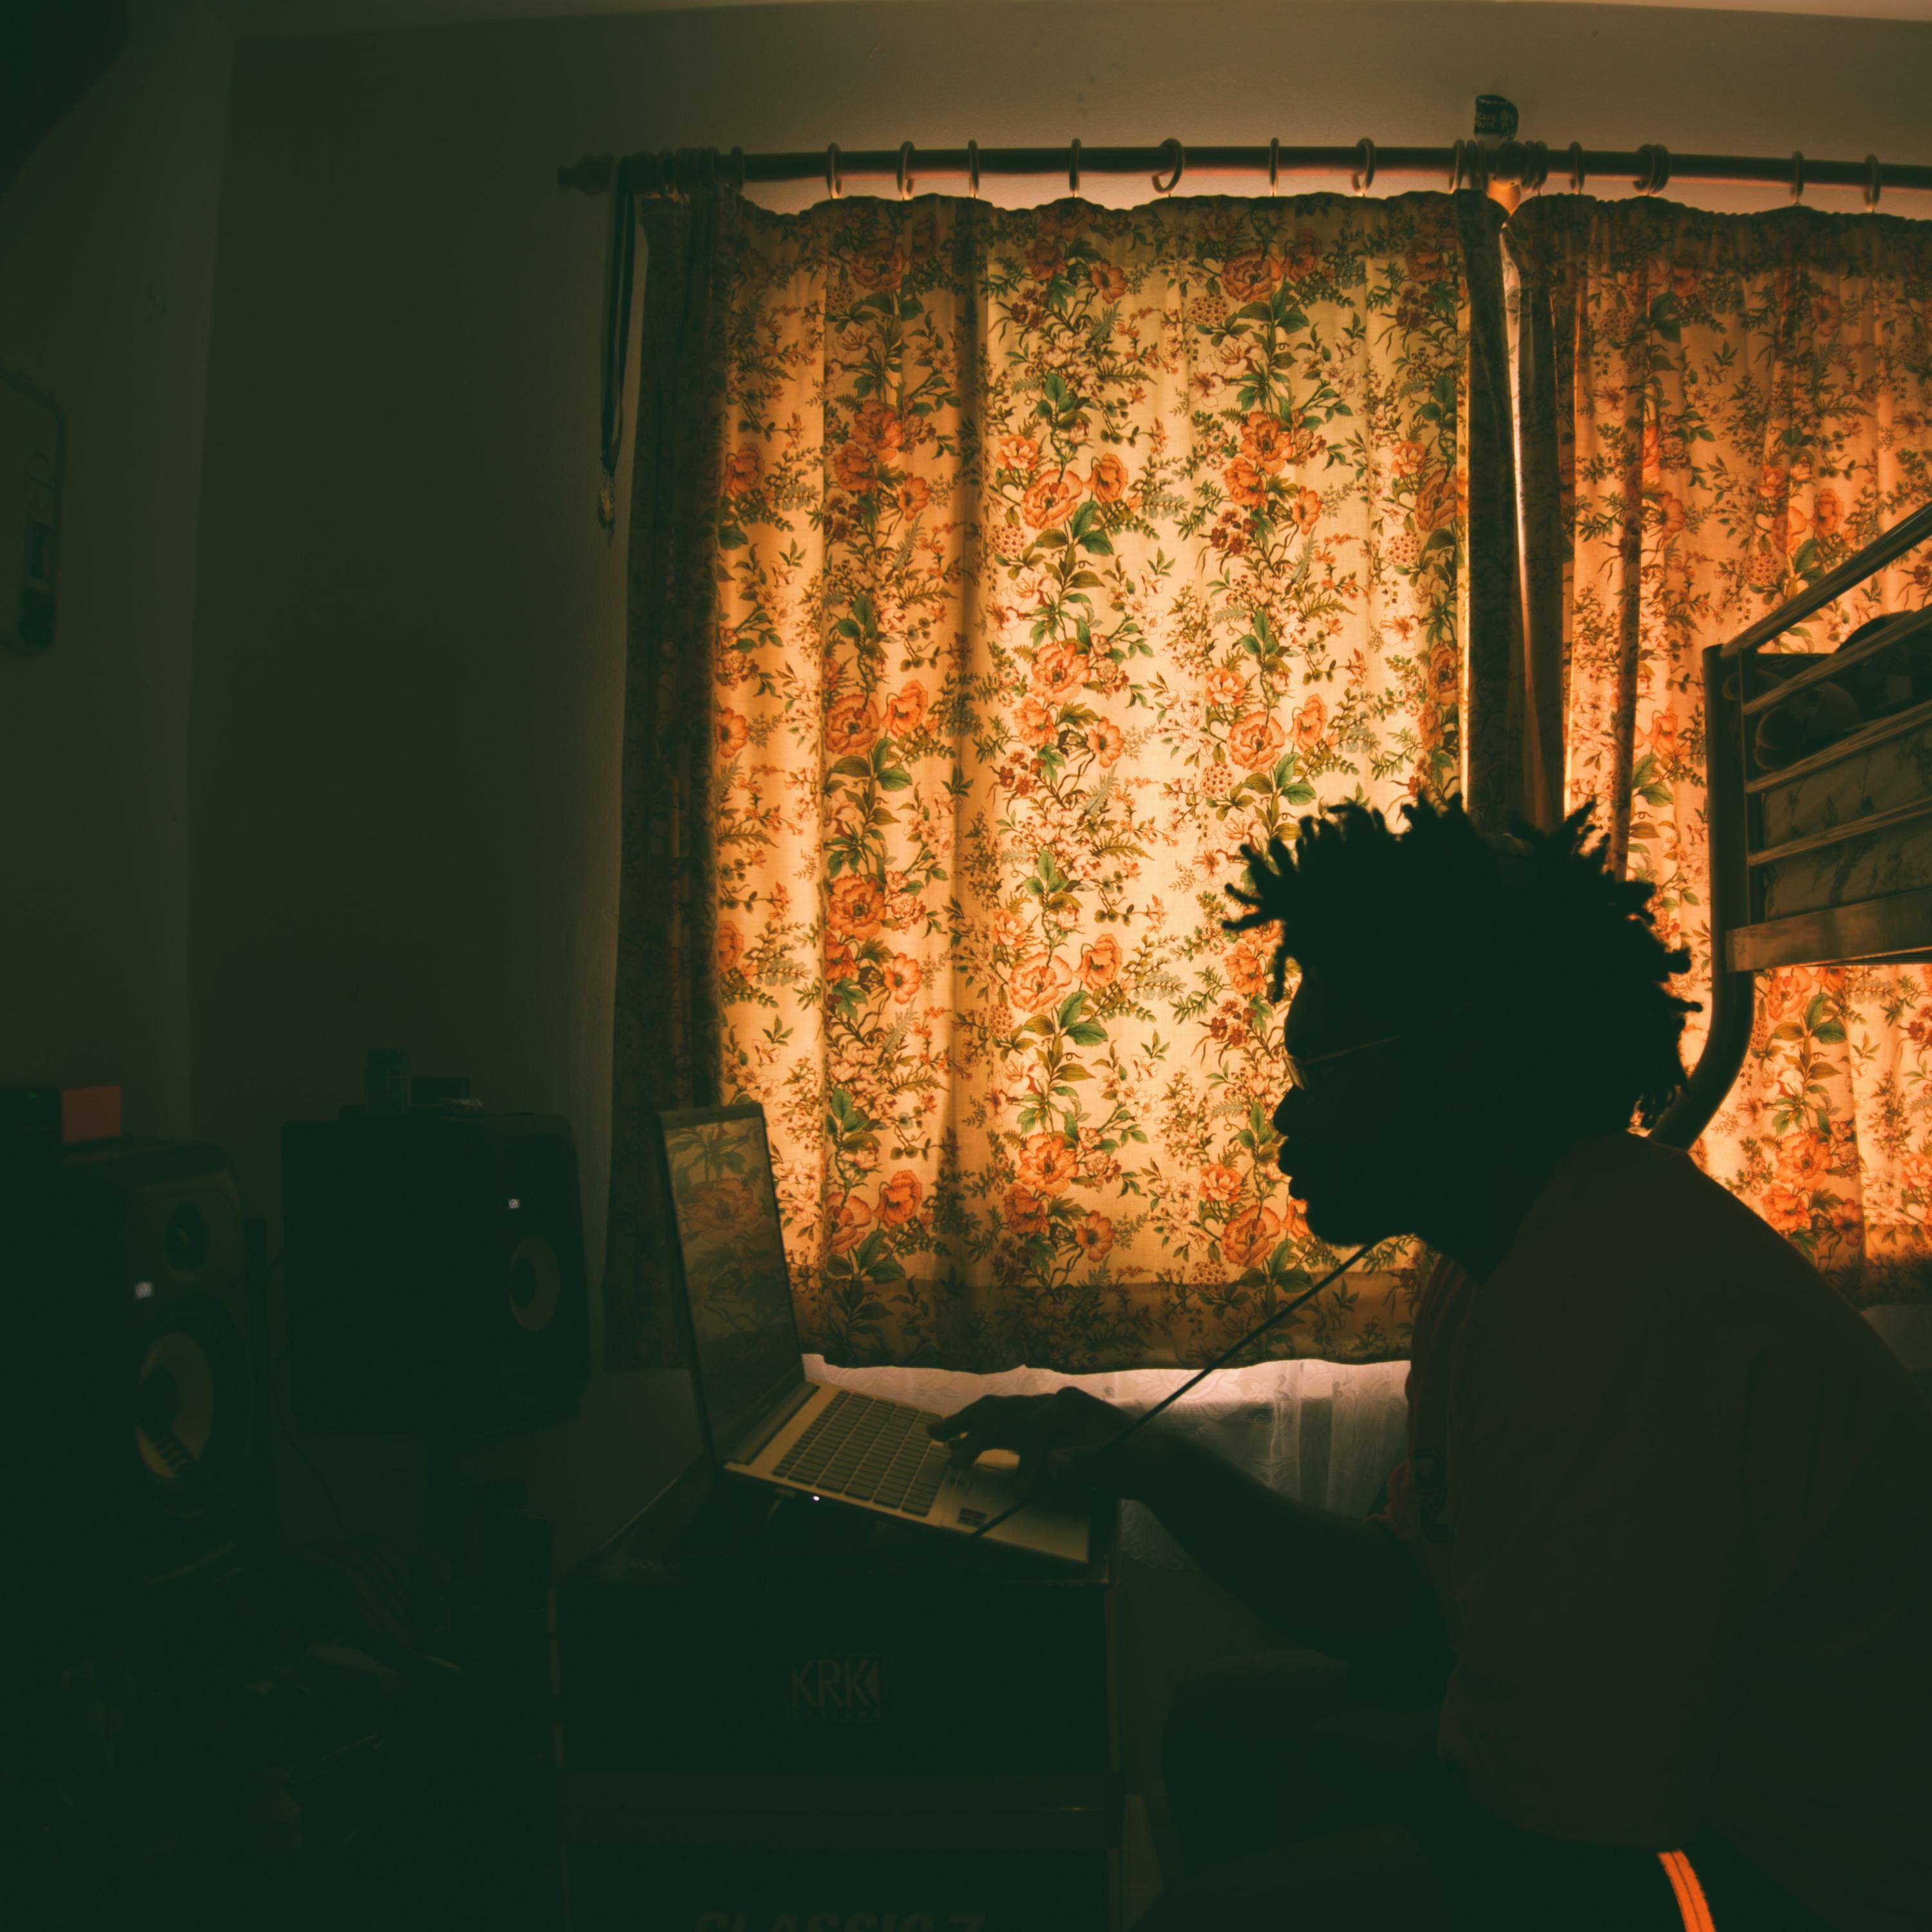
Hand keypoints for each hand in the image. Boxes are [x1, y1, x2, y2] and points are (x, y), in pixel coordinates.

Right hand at [925, 1387, 1163, 1501]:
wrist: (1150, 1460)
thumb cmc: (1138, 1458)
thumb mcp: (1122, 1461)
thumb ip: (1088, 1460)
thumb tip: (1052, 1463)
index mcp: (1070, 1405)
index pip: (1038, 1428)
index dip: (1030, 1459)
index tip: (1026, 1489)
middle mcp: (1051, 1404)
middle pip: (1004, 1409)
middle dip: (972, 1425)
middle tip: (939, 1440)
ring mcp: (1042, 1416)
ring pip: (997, 1414)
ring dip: (967, 1425)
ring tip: (935, 1434)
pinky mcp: (1038, 1432)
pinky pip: (1003, 1431)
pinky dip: (980, 1435)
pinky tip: (961, 1444)